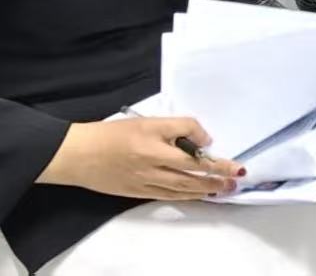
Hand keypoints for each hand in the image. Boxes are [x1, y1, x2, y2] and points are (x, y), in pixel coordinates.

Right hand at [38, 116, 244, 200]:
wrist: (79, 154)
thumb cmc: (111, 134)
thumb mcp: (144, 121)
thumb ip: (174, 128)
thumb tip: (201, 140)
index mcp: (152, 137)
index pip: (188, 138)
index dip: (206, 145)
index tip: (220, 149)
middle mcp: (151, 160)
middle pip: (191, 168)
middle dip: (216, 173)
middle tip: (236, 176)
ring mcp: (144, 179)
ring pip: (182, 186)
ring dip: (206, 188)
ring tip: (224, 189)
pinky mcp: (137, 192)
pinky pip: (167, 195)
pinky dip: (186, 195)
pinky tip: (199, 195)